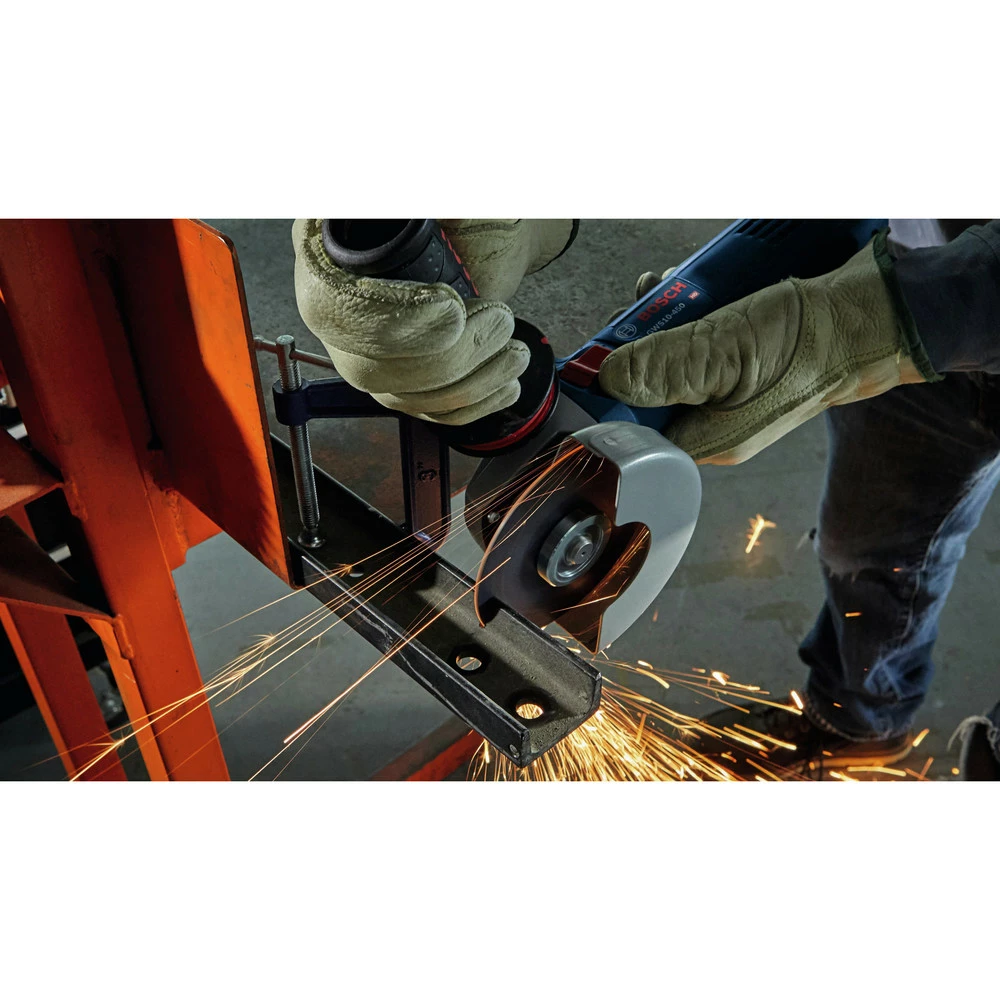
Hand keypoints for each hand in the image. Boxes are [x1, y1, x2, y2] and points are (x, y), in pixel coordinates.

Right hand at [292, 219, 573, 424]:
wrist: (484, 239)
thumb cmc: (460, 213)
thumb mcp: (449, 200)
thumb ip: (433, 206)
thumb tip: (429, 208)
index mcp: (323, 251)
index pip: (330, 306)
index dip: (391, 319)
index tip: (451, 309)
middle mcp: (332, 309)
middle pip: (368, 366)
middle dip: (448, 355)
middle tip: (500, 320)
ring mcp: (363, 353)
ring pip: (404, 395)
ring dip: (472, 380)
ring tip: (515, 349)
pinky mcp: (399, 383)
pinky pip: (427, 411)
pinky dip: (474, 404)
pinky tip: (506, 382)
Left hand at [598, 235, 937, 463]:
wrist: (876, 313)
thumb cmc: (811, 340)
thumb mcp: (727, 352)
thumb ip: (667, 367)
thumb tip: (608, 377)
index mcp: (709, 440)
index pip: (635, 431)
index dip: (611, 394)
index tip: (601, 353)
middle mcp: (714, 420)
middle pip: (648, 389)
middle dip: (634, 345)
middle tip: (635, 308)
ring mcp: (728, 388)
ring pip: (670, 357)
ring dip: (657, 319)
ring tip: (661, 285)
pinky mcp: (741, 358)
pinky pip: (698, 340)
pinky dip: (685, 311)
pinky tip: (684, 283)